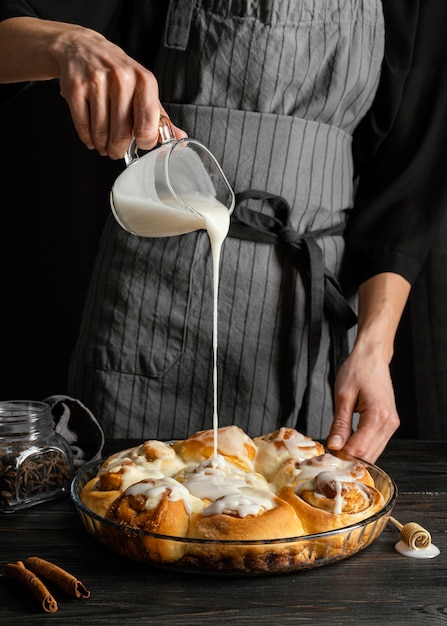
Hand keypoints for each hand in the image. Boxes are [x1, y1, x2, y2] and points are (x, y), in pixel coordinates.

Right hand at [56, 27, 185, 158]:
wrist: (84, 48)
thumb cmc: (118, 74)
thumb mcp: (143, 89)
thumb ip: (160, 116)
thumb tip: (180, 138)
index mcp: (144, 81)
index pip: (147, 128)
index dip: (144, 143)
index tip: (140, 144)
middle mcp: (121, 79)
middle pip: (122, 134)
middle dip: (119, 150)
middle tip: (117, 151)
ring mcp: (97, 82)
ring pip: (100, 132)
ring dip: (102, 145)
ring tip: (103, 144)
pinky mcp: (76, 88)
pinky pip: (82, 125)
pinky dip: (87, 138)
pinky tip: (91, 137)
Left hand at [327, 346, 399, 462]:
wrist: (372, 357)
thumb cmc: (358, 370)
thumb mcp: (343, 396)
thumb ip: (340, 424)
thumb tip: (335, 446)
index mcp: (378, 416)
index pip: (359, 449)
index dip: (341, 457)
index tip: (326, 458)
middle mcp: (389, 424)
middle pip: (368, 456)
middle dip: (348, 459)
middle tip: (328, 457)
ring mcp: (391, 424)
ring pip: (374, 453)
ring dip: (355, 455)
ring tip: (336, 450)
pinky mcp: (389, 423)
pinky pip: (376, 443)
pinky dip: (362, 446)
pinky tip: (348, 442)